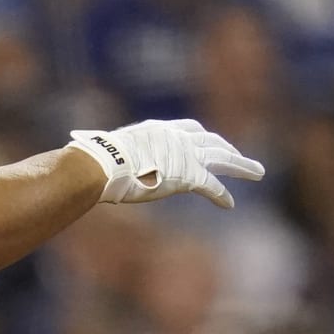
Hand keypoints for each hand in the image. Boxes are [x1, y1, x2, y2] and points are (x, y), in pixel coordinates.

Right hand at [68, 119, 266, 209]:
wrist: (104, 163)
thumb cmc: (95, 159)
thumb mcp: (103, 150)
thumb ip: (102, 152)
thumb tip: (75, 155)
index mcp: (158, 130)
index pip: (187, 129)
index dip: (200, 137)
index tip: (208, 141)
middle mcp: (176, 138)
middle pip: (210, 140)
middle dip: (226, 148)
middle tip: (240, 157)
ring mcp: (185, 155)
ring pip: (222, 158)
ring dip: (241, 165)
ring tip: (258, 172)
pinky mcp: (188, 175)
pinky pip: (212, 186)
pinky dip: (222, 194)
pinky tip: (231, 204)